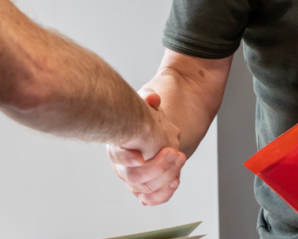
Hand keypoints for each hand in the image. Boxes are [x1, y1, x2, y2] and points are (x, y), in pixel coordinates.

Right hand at [107, 89, 185, 205]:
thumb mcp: (145, 106)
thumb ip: (149, 101)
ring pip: (145, 189)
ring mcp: (132, 180)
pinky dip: (164, 193)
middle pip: (133, 177)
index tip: (141, 157)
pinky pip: (152, 199)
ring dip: (165, 178)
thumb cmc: (143, 120)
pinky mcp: (144, 189)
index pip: (117, 155)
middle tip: (173, 153)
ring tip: (179, 161)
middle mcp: (122, 167)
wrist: (151, 133)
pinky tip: (175, 180)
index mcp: (117, 146)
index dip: (127, 158)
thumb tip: (153, 98)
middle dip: (157, 167)